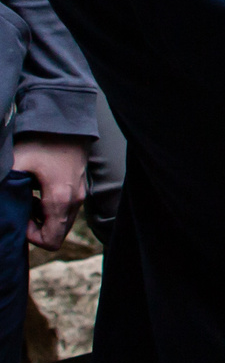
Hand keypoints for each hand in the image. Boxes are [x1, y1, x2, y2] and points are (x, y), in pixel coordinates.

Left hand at [14, 134, 87, 249]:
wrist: (67, 121)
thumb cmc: (42, 141)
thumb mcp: (16, 164)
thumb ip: (4, 185)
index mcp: (60, 200)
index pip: (50, 241)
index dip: (30, 236)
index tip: (19, 216)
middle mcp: (74, 201)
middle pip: (57, 235)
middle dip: (36, 229)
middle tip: (21, 208)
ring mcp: (79, 195)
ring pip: (61, 223)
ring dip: (42, 219)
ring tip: (27, 199)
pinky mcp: (79, 188)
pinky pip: (65, 211)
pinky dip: (50, 209)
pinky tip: (37, 191)